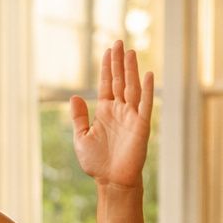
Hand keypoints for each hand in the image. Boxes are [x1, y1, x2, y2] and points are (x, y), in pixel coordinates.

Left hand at [70, 41, 152, 189]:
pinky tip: (148, 74)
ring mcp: (131, 116)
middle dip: (118, 62)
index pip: (107, 84)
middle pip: (120, 81)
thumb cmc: (96, 162)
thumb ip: (79, 117)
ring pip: (131, 88)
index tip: (108, 50)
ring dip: (131, 70)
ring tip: (130, 52)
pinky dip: (147, 90)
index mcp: (105, 112)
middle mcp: (120, 110)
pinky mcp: (141, 126)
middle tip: (118, 42)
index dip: (107, 68)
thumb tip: (74, 96)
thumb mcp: (81, 137)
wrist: (111, 181)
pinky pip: (145, 105)